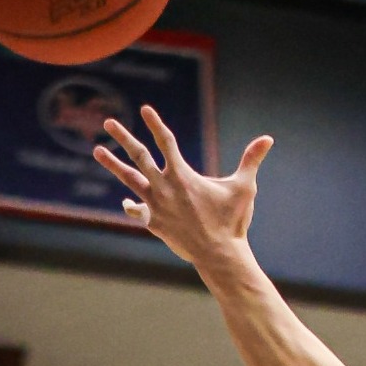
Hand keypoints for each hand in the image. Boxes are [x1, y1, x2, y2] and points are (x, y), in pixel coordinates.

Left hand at [93, 106, 269, 265]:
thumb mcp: (244, 187)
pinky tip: (126, 202)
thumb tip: (268, 138)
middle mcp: (164, 187)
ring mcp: (155, 205)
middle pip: (138, 156)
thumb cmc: (232, 220)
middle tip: (108, 123)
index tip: (144, 109)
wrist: (218, 255)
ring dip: (113, 164)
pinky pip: (137, 210)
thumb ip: (251, 160)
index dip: (155, 124)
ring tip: (97, 151)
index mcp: (182, 175)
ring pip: (130, 180)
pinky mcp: (154, 223)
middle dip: (123, 138)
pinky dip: (132, 205)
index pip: (166, 142)